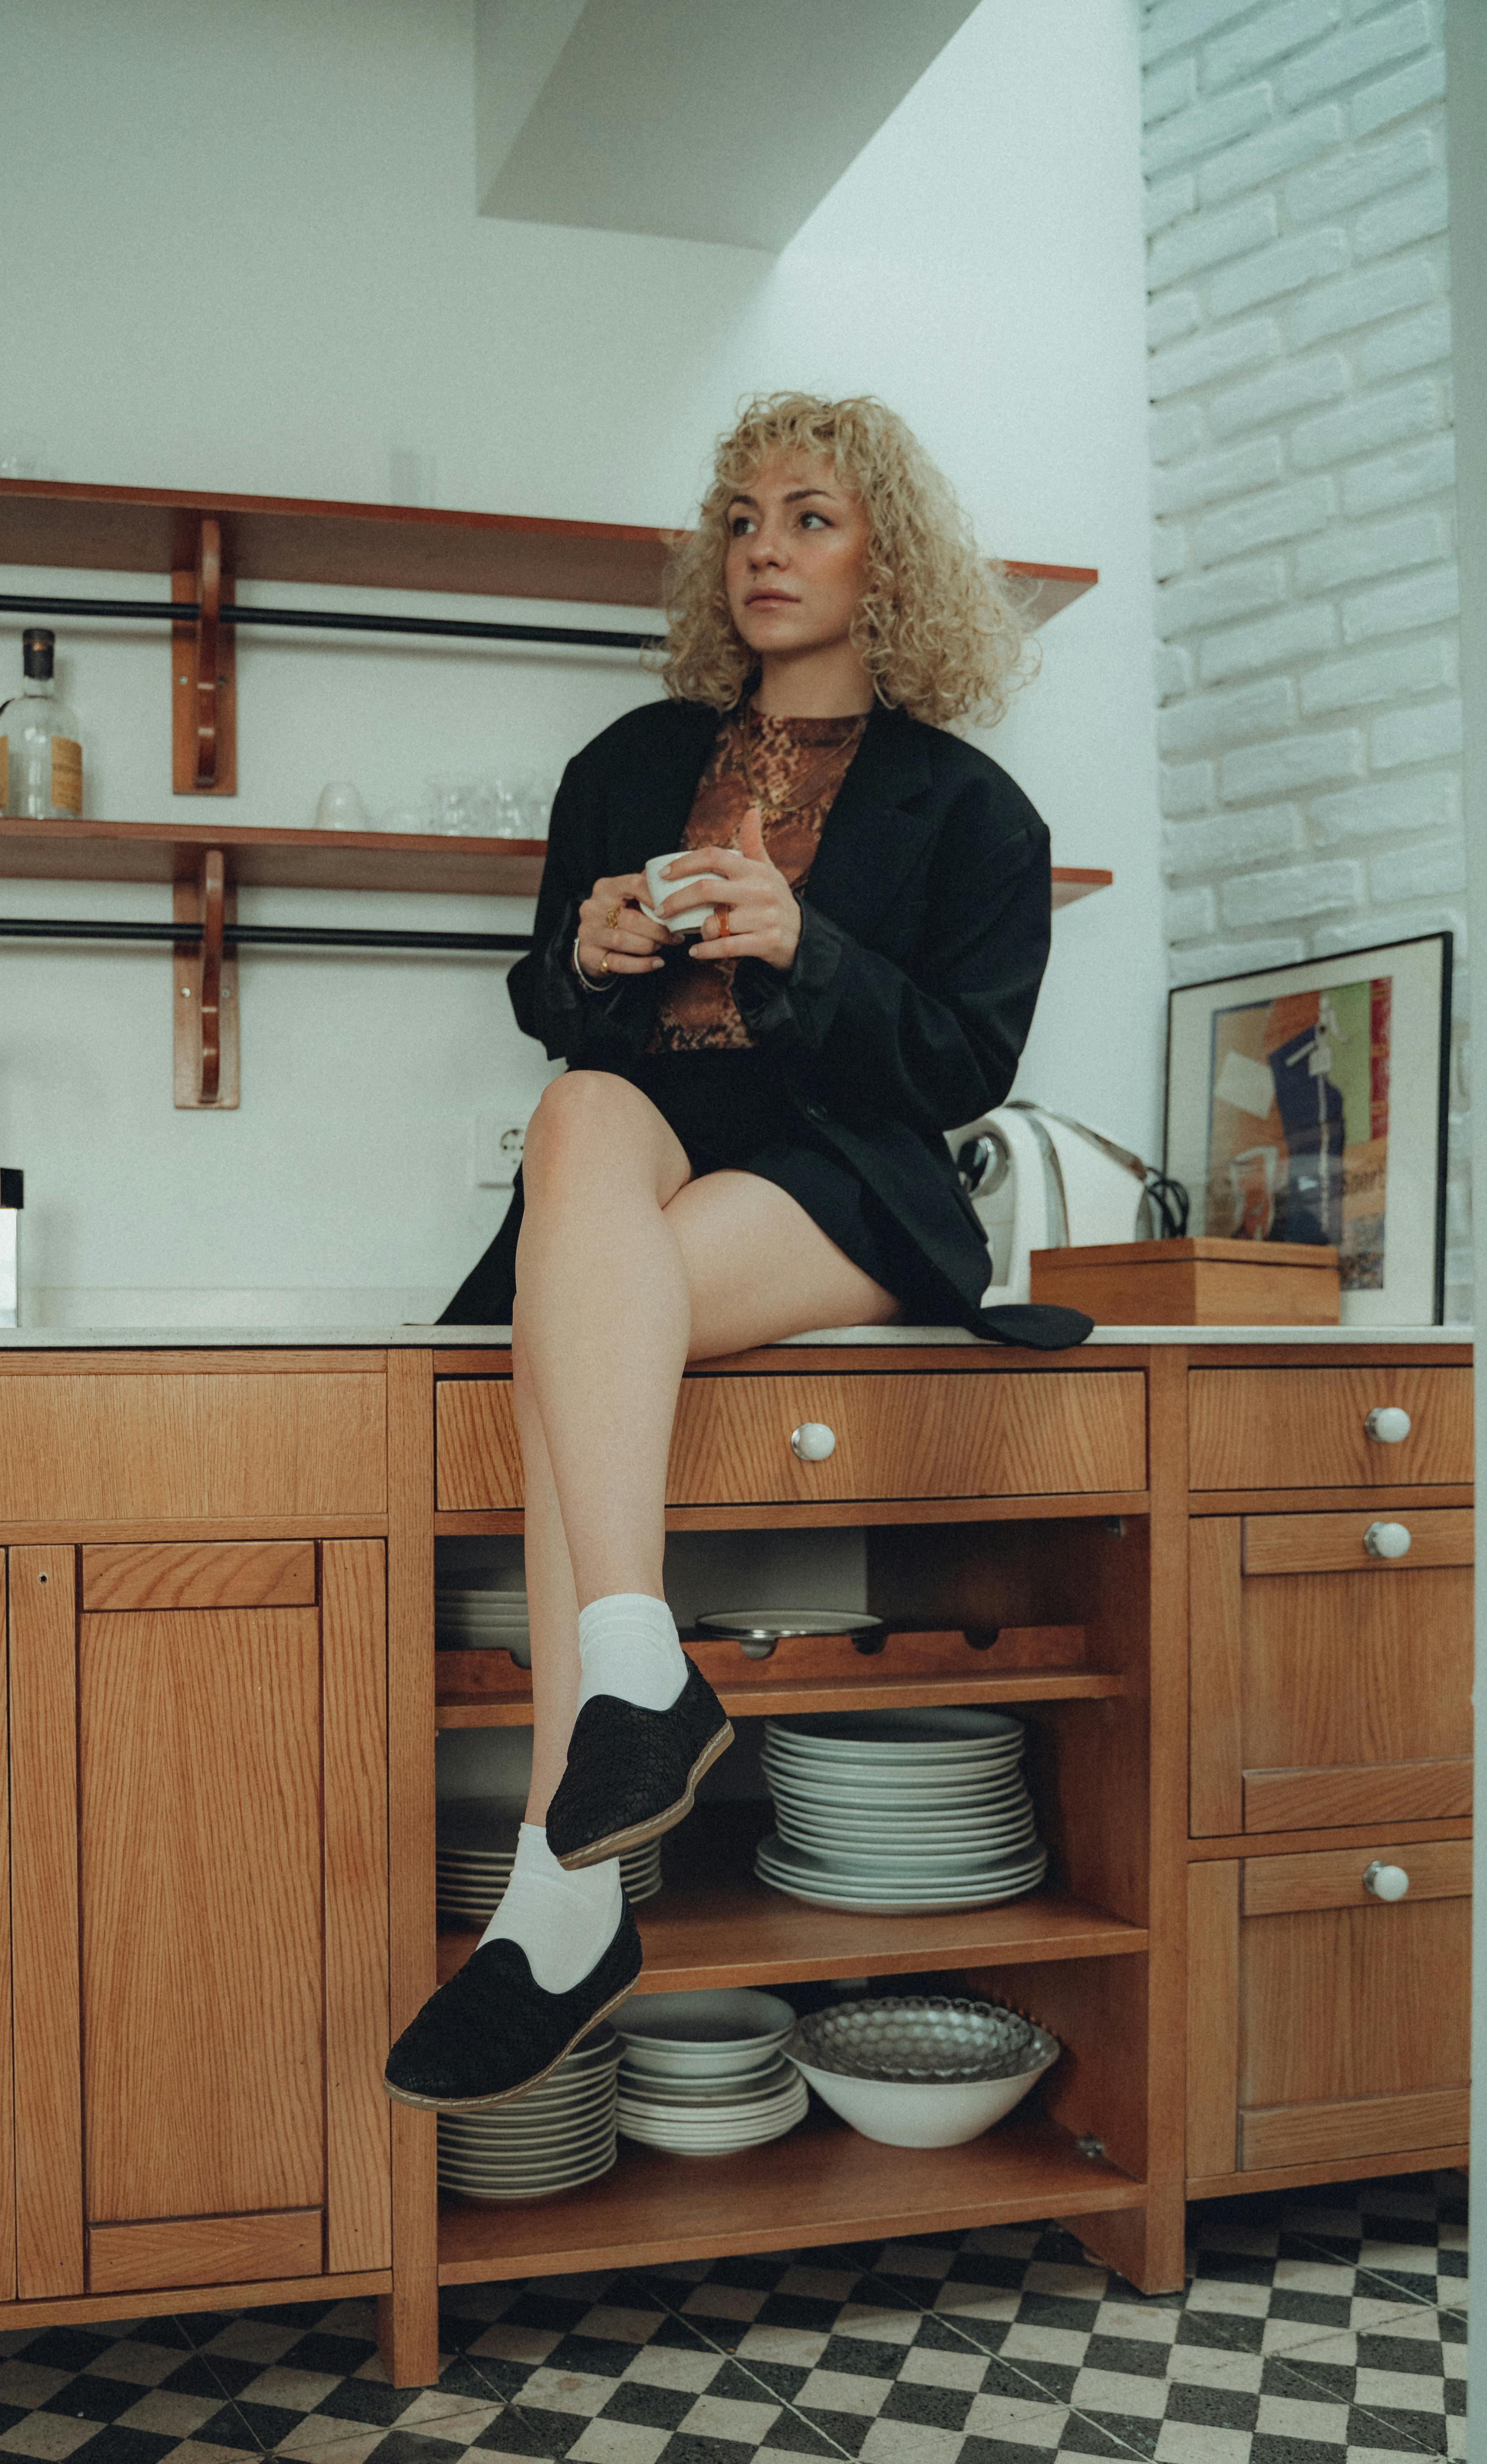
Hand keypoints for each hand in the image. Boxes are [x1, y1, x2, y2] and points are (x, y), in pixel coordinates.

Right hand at [575, 872, 677, 978]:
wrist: (592, 942)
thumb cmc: (618, 916)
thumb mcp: (628, 897)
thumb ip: (646, 890)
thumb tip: (675, 886)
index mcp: (605, 888)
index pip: (634, 885)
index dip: (657, 899)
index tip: (673, 910)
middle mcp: (593, 908)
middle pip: (630, 918)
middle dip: (658, 929)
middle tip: (675, 935)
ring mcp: (588, 932)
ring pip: (623, 940)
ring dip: (649, 945)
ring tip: (662, 945)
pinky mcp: (589, 955)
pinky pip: (619, 962)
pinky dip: (642, 964)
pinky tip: (657, 963)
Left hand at [659, 809, 801, 972]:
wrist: (803, 935)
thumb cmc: (776, 899)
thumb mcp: (768, 870)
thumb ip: (754, 844)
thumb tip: (752, 810)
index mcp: (753, 870)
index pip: (713, 857)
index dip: (684, 863)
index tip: (664, 874)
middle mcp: (758, 891)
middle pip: (705, 889)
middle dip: (676, 900)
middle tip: (661, 910)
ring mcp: (762, 917)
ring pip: (713, 923)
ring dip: (697, 931)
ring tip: (695, 933)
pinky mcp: (765, 942)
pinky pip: (726, 947)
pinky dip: (706, 951)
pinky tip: (695, 952)